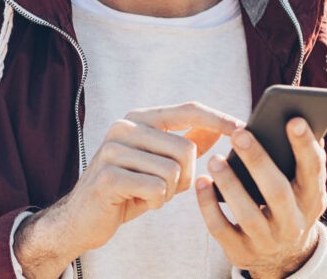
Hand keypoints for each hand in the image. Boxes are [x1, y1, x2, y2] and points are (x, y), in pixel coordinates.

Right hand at [15, 102, 241, 277]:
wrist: (83, 218)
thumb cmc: (126, 190)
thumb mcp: (158, 164)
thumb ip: (183, 143)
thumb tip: (217, 129)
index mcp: (138, 118)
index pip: (187, 110)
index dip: (218, 118)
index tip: (243, 128)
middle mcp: (123, 126)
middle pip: (186, 148)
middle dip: (186, 177)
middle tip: (165, 188)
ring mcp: (113, 150)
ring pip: (173, 171)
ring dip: (169, 192)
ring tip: (148, 194)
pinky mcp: (108, 176)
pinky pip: (156, 189)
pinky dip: (155, 202)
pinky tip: (137, 202)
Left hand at [195, 117, 326, 278]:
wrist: (282, 257)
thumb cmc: (287, 203)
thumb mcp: (301, 186)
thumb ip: (299, 158)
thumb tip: (298, 118)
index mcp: (312, 199)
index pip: (313, 171)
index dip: (305, 147)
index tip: (293, 120)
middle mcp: (294, 223)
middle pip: (278, 192)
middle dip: (259, 162)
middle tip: (239, 134)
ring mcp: (268, 241)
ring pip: (248, 214)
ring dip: (230, 185)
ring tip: (213, 159)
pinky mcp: (242, 252)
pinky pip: (221, 229)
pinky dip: (209, 205)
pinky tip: (200, 182)